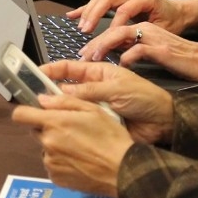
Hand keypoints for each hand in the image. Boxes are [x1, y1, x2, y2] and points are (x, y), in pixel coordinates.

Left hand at [11, 93, 134, 197]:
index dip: (25, 111)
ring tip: (78, 149)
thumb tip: (41, 99)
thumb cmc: (110, 137)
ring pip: (45, 149)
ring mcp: (50, 163)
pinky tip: (79, 162)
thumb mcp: (92, 110)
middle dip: (47, 129)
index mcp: (53, 124)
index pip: (20, 115)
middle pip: (35, 131)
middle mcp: (47, 143)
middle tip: (69, 130)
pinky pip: (53, 165)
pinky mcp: (56, 179)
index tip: (34, 112)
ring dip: (55, 147)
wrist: (123, 172)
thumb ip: (64, 102)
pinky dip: (61, 163)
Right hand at [38, 60, 173, 145]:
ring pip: (71, 108)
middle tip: (33, 99)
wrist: (165, 123)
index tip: (34, 74)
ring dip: (60, 111)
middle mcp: (93, 89)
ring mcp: (95, 107)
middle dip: (50, 93)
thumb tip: (60, 93)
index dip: (51, 70)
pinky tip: (61, 129)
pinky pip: (80, 124)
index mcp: (98, 73)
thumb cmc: (145, 98)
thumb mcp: (116, 89)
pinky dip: (71, 125)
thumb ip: (88, 91)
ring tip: (43, 116)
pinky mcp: (98, 125)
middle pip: (66, 89)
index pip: (69, 68)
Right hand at [67, 0, 192, 34]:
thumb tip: (125, 43)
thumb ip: (144, 35)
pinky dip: (85, 8)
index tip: (107, 38)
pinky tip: (73, 15)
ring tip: (81, 26)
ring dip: (88, 11)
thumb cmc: (172, 22)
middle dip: (94, 15)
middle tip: (86, 30)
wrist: (178, 12)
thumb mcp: (162, 30)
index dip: (114, 25)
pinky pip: (98, 0)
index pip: (125, 9)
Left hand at [78, 23, 197, 81]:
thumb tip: (113, 53)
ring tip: (93, 58)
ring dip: (104, 45)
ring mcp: (154, 36)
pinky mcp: (161, 48)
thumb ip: (134, 47)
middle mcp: (146, 28)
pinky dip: (127, 56)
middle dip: (94, 41)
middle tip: (82, 55)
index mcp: (144, 27)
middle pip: (113, 28)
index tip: (83, 52)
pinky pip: (138, 48)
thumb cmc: (180, 59)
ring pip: (121, 33)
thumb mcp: (152, 51)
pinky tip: (120, 64)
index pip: (114, 29)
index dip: (97, 40)